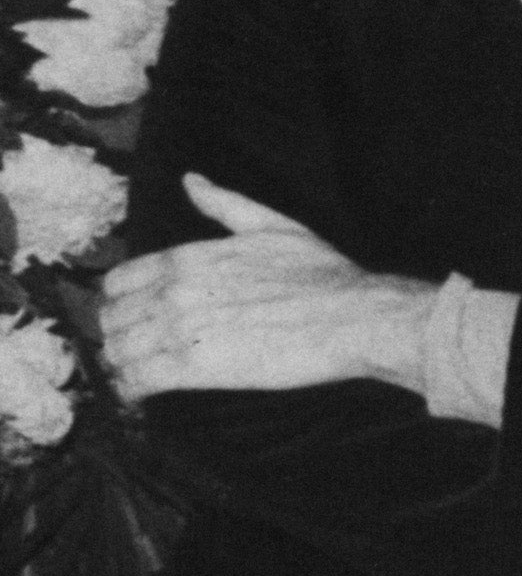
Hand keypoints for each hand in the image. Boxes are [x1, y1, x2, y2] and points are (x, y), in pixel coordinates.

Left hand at [100, 177, 437, 400]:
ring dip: (121, 364)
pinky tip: (142, 393)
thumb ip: (223, 203)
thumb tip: (191, 182)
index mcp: (187, 258)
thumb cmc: (322, 274)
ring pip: (119, 350)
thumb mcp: (272, 225)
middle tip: (134, 351)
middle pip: (113, 319)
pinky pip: (139, 378)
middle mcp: (175, 291)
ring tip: (136, 375)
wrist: (354, 317)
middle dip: (118, 336)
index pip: (118, 282)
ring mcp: (182, 329)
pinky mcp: (196, 366)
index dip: (119, 303)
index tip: (132, 318)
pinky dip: (132, 388)